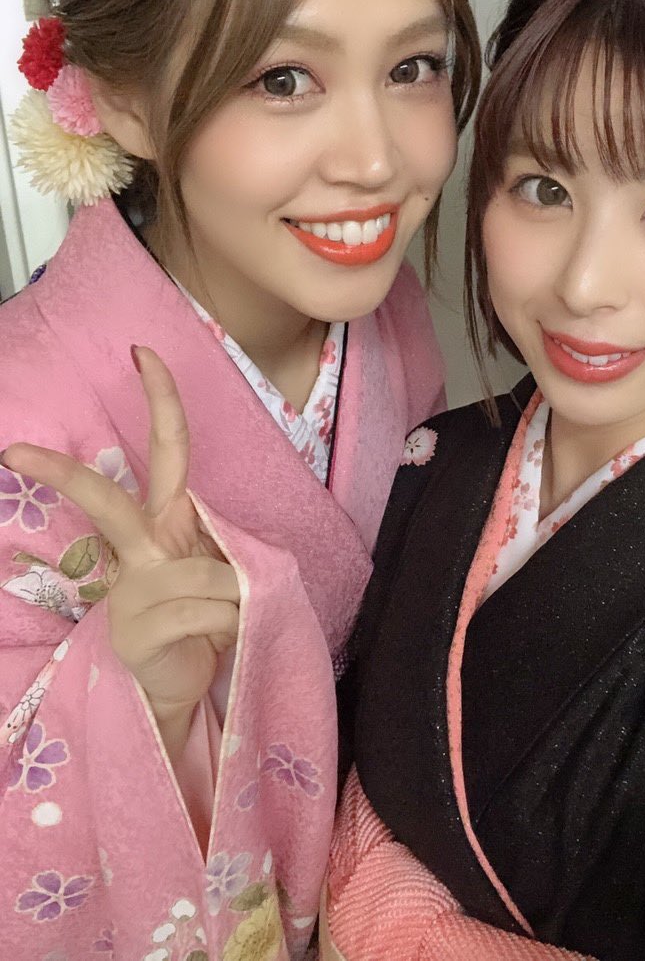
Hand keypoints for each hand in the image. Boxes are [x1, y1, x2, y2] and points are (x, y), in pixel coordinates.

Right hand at [1, 347, 239, 754]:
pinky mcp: (135, 630)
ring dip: (236, 598)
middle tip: (12, 451)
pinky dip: (232, 622)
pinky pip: (207, 610)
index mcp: (165, 520)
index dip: (161, 399)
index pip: (166, 448)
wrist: (189, 678)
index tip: (141, 353)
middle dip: (63, 474)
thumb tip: (232, 546)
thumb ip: (221, 539)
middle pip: (106, 500)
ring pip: (203, 575)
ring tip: (227, 617)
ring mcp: (131, 590)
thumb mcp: (221, 564)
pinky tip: (219, 636)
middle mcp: (142, 548)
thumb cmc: (205, 610)